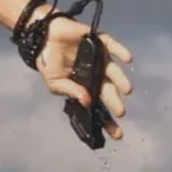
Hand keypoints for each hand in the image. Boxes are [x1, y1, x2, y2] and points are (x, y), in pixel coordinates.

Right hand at [33, 15, 133, 140]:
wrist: (43, 36)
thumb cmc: (48, 61)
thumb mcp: (54, 81)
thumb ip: (70, 91)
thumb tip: (87, 102)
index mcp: (85, 86)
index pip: (99, 106)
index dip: (108, 121)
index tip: (117, 135)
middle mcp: (96, 74)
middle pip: (109, 90)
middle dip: (115, 102)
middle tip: (120, 112)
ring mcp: (99, 58)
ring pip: (114, 71)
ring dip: (122, 80)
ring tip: (127, 90)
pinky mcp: (100, 41)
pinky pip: (113, 47)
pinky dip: (121, 52)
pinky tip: (128, 60)